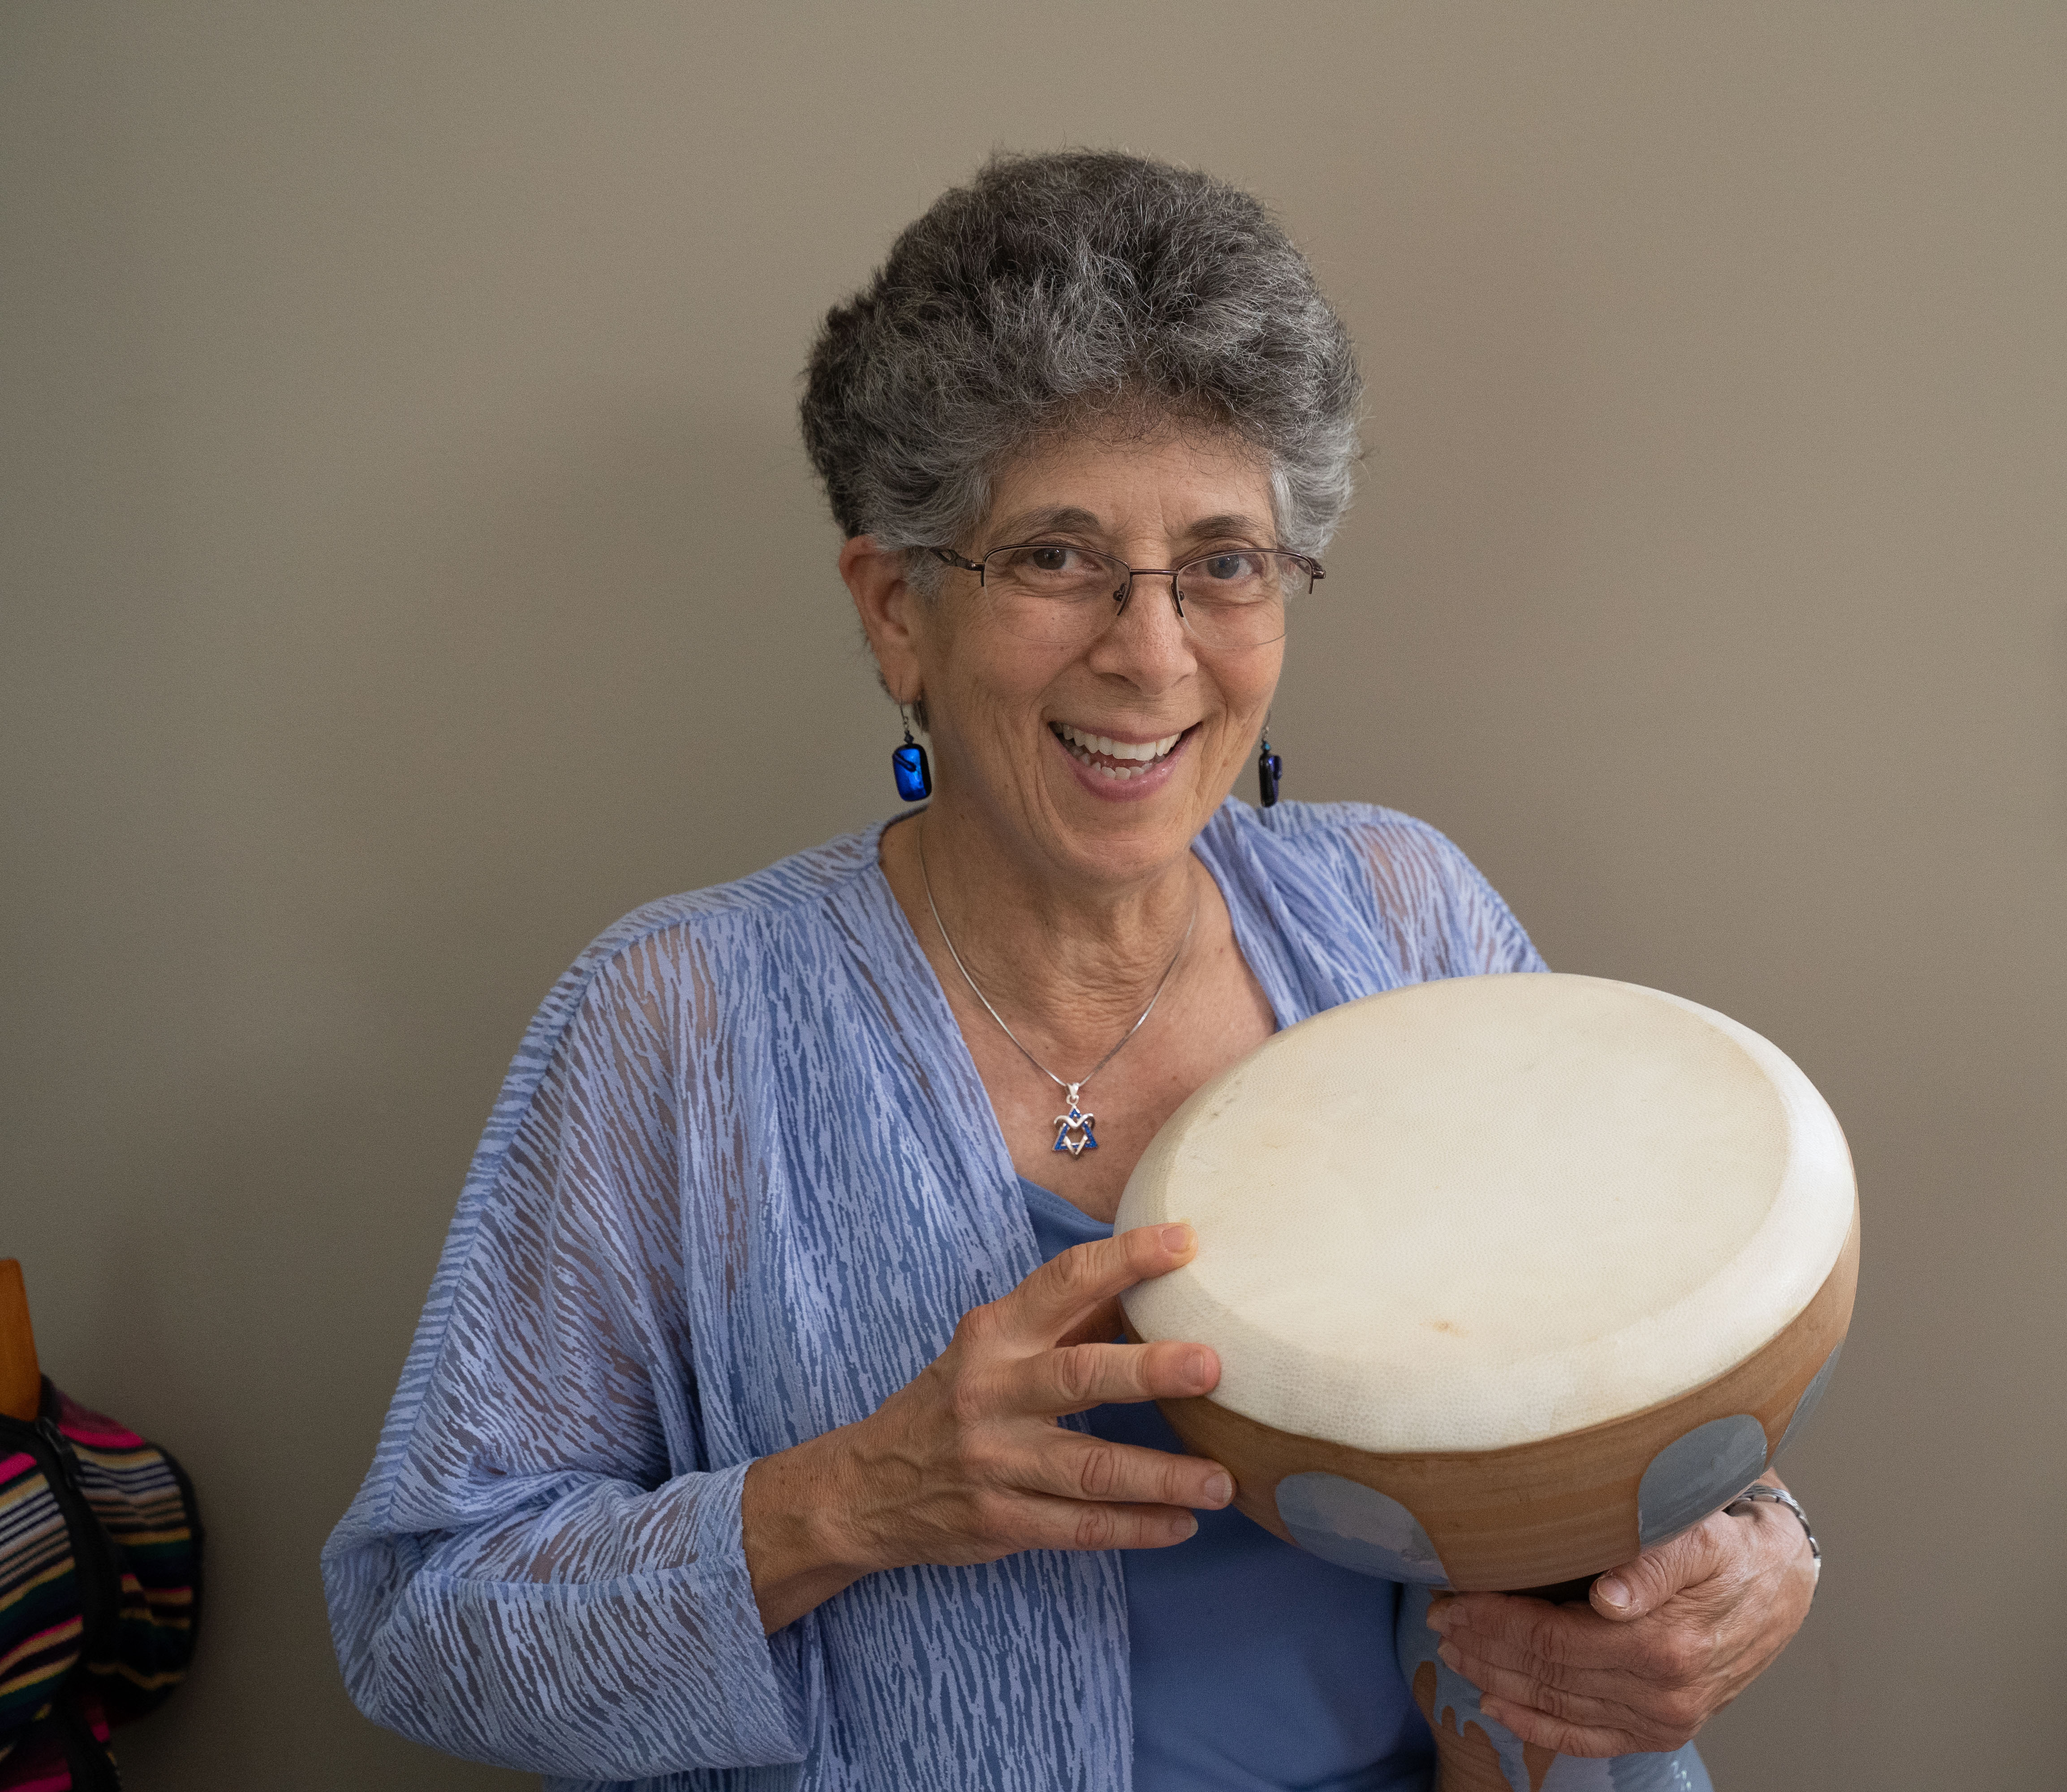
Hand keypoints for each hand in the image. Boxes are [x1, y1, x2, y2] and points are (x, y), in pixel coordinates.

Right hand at [742, 1223, 1232, 1630]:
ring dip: (1164, 1477)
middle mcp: (992, 1394)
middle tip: (1214, 1366)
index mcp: (994, 1336)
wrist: (863, 1489)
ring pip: (1091, 1469)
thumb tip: (1150, 1290)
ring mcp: (995, 1463)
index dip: (1125, 1259)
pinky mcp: (1000, 1523)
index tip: (1185, 1241)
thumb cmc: (949, 1402)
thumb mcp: (990, 1349)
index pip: (1063, 1282)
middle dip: (1148, 1370)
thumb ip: (1064, 1323)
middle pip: (1079, 1376)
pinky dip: (1137, 1528)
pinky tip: (1182, 1524)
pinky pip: (1081, 1528)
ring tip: (1224, 1481)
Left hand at [1425, 1485, 1816, 1755]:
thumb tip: (1610, 1594)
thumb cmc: (1731, 1548)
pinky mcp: (1663, 1729)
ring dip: (1498, 1682)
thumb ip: (1653, 1560)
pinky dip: (1538, 1726)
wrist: (1781, 1584)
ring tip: (1454, 1654)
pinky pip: (1588, 1738)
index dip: (1494, 1619)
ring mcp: (1663, 1717)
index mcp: (1664, 1644)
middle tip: (1438, 1620)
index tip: (1452, 1597)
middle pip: (1547, 1673)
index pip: (1552, 1638)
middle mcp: (1662, 1693)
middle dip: (1484, 1647)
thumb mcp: (1700, 1534)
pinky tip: (1498, 1708)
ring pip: (1558, 1706)